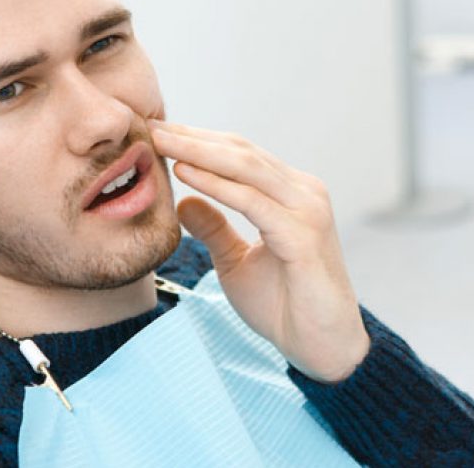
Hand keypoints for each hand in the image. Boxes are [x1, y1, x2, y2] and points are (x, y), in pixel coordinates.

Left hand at [150, 120, 369, 382]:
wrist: (322, 348)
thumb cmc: (285, 307)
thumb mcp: (236, 262)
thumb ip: (215, 229)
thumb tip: (184, 200)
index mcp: (292, 195)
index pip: (241, 156)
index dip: (198, 141)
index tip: (157, 133)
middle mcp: (305, 193)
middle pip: (242, 153)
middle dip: (193, 137)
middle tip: (151, 126)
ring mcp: (308, 211)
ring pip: (247, 168)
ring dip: (199, 152)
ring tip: (160, 141)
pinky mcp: (303, 236)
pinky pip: (252, 202)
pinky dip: (217, 186)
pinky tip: (185, 175)